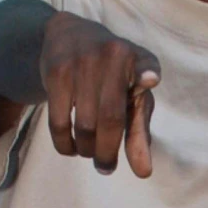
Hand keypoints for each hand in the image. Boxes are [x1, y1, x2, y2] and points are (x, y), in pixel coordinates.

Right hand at [40, 13, 159, 176]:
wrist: (70, 35)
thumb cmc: (112, 76)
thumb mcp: (131, 95)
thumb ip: (139, 132)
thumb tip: (143, 172)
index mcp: (138, 60)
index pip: (146, 66)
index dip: (147, 73)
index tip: (150, 80)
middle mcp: (112, 56)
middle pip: (111, 118)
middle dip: (107, 152)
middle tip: (105, 167)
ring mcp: (82, 62)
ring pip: (84, 125)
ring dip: (86, 150)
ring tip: (89, 153)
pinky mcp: (56, 72)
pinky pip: (59, 122)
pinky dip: (65, 144)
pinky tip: (71, 148)